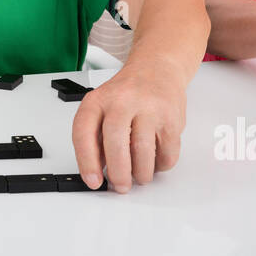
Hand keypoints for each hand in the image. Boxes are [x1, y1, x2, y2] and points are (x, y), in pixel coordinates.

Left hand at [71, 61, 184, 193]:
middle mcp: (122, 101)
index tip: (93, 181)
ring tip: (138, 176)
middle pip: (116, 143)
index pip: (84, 133)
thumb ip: (96, 138)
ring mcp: (149, 108)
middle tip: (121, 186)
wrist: (157, 68)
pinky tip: (154, 161)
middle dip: (119, 173)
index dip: (86, 162)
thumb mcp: (101, 107)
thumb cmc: (126, 93)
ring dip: (141, 174)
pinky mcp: (172, 118)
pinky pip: (167, 153)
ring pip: (144, 152)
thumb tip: (97, 172)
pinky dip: (160, 165)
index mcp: (98, 100)